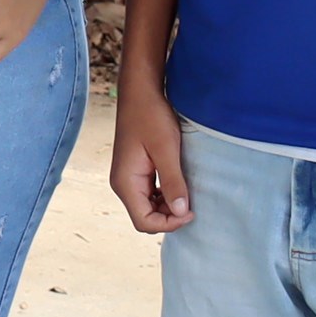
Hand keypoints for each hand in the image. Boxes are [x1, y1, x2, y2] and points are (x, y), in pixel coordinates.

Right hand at [112, 72, 191, 232]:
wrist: (140, 92)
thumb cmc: (151, 116)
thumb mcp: (166, 149)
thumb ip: (172, 182)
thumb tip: (180, 212)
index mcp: (126, 183)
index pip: (144, 222)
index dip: (169, 223)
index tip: (191, 211)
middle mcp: (123, 184)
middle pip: (146, 217)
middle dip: (169, 216)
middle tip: (192, 202)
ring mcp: (128, 178)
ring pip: (148, 207)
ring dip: (168, 206)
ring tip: (187, 191)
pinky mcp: (136, 172)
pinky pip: (149, 194)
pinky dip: (164, 195)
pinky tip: (178, 184)